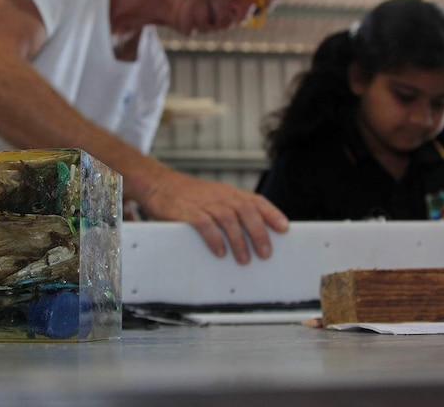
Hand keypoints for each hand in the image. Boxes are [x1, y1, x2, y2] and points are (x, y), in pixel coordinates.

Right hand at [139, 169, 289, 264]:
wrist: (158, 183)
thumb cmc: (188, 196)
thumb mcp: (214, 198)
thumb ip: (231, 211)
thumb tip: (253, 235)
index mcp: (229, 193)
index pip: (256, 201)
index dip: (272, 214)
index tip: (284, 229)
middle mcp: (221, 196)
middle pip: (246, 211)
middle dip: (259, 233)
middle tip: (265, 254)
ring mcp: (204, 202)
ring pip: (228, 218)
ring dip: (239, 240)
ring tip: (244, 260)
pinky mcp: (187, 211)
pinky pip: (204, 224)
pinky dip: (214, 239)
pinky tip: (220, 252)